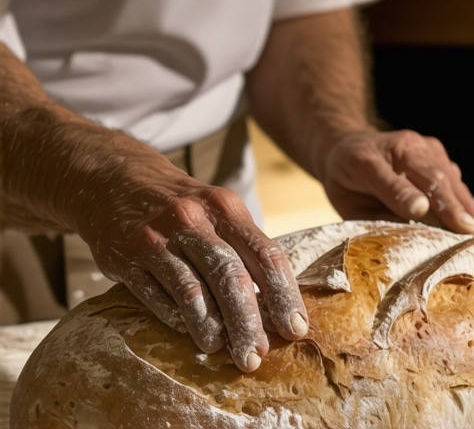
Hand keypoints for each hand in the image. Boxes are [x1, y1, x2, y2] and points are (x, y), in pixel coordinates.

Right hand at [72, 137, 308, 372]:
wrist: (117, 179)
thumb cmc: (179, 203)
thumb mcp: (215, 210)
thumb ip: (242, 247)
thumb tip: (272, 300)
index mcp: (224, 208)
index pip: (266, 255)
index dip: (284, 295)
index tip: (295, 328)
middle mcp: (193, 219)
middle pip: (231, 277)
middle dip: (248, 322)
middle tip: (256, 355)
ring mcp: (158, 238)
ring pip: (193, 292)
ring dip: (212, 328)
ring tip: (223, 349)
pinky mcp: (127, 257)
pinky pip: (157, 297)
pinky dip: (178, 320)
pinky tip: (190, 333)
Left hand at [322, 129, 473, 232]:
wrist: (346, 149)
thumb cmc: (347, 178)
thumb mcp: (348, 192)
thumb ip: (384, 197)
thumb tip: (419, 209)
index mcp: (374, 155)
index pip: (396, 178)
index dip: (415, 197)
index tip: (435, 215)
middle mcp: (404, 145)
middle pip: (432, 175)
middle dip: (450, 203)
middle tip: (467, 229)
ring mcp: (421, 146)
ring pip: (446, 173)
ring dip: (460, 199)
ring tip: (472, 225)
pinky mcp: (434, 152)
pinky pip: (450, 173)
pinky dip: (458, 192)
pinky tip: (466, 213)